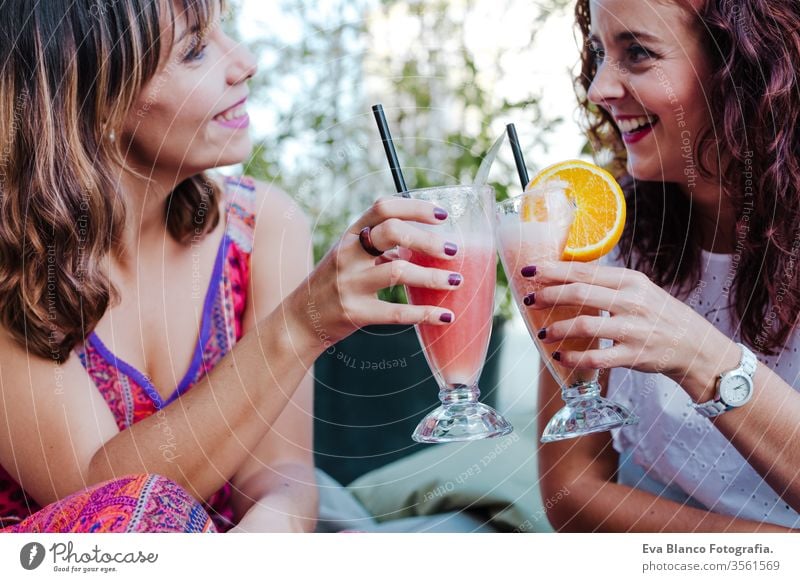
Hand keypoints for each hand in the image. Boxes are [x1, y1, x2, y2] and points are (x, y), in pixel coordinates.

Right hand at [286, 197, 460, 354]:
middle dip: (427, 239)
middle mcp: (348, 254)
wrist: (302, 320)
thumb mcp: (352, 255)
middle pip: (392, 232)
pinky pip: (397, 312)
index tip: (443, 215)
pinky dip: (426, 313)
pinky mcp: (355, 313)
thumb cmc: (335, 283)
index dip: (415, 207)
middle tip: (453, 250)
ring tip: (456, 280)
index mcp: (351, 235)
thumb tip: (429, 241)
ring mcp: (350, 284)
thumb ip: (383, 246)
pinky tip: (446, 314)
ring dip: (433, 276)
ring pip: (398, 272)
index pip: (383, 208)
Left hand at [527, 261, 736, 395]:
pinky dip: (573, 358)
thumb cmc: (657, 314)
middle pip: (580, 294)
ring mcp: (634, 330)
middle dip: (548, 296)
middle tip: (529, 301)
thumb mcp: (638, 289)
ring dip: (558, 329)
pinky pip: (597, 358)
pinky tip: (559, 356)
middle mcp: (632, 302)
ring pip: (586, 326)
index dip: (552, 270)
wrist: (693, 345)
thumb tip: (562, 275)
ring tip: (543, 332)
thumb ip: (605, 283)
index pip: (584, 271)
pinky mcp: (634, 356)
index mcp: (630, 280)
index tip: (529, 270)